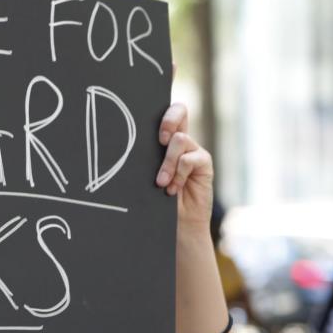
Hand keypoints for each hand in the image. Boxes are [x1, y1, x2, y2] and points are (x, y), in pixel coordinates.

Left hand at [156, 103, 213, 229]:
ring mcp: (194, 151)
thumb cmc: (157, 201)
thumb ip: (147, 159)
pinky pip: (190, 159)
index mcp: (165, 140)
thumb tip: (129, 143)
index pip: (167, 112)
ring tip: (161, 183)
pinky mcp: (204, 164)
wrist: (178, 225)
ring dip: (167, 163)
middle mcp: (181, 141)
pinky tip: (172, 189)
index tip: (151, 123)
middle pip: (179, 111)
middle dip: (167, 121)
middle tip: (160, 141)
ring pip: (180, 140)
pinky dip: (179, 174)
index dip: (163, 108)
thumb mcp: (147, 177)